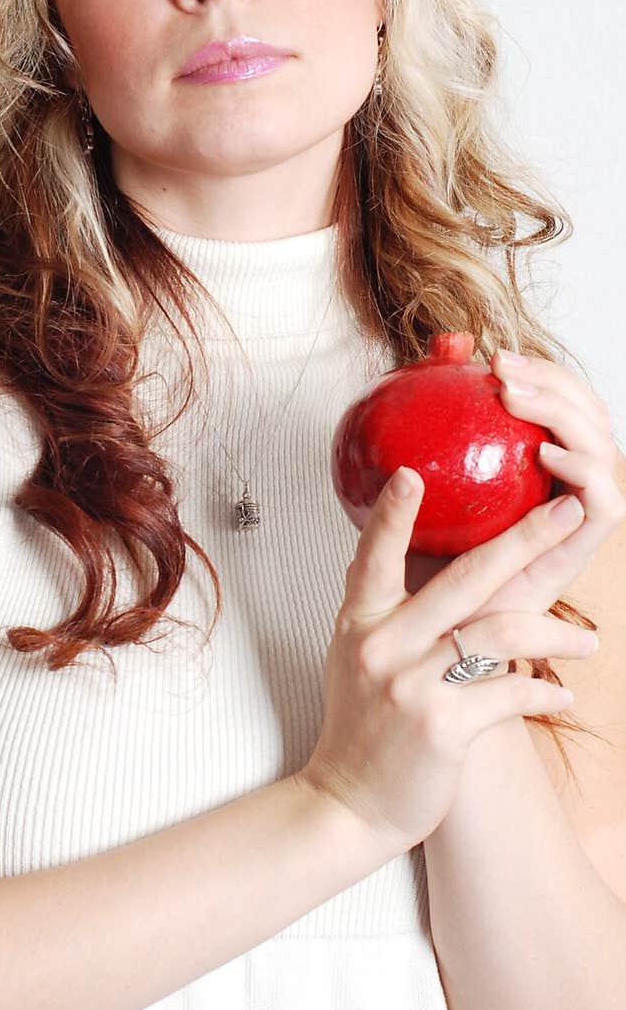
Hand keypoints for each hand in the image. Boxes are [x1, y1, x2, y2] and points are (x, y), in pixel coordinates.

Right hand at [298, 468, 597, 851]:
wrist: (348, 804)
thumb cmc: (361, 728)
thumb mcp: (352, 656)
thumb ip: (380, 608)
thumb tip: (404, 553)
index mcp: (361, 623)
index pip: (374, 557)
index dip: (392, 515)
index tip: (412, 474)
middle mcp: (382, 647)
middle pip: (464, 579)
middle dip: (525, 539)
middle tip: (567, 511)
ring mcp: (411, 686)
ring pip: (500, 632)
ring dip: (556, 633)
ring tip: (588, 642)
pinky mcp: (442, 727)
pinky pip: (509, 692)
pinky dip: (542, 691)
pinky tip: (561, 693)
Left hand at [406, 351, 625, 624]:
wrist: (421, 655)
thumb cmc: (409, 580)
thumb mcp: (404, 505)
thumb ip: (415, 447)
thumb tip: (418, 372)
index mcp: (526, 474)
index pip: (556, 404)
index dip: (538, 372)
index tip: (488, 354)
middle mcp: (556, 495)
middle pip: (587, 417)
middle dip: (554, 382)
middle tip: (502, 369)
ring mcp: (571, 526)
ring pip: (603, 452)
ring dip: (568, 415)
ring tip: (518, 399)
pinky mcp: (576, 559)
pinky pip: (605, 507)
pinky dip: (586, 473)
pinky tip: (547, 456)